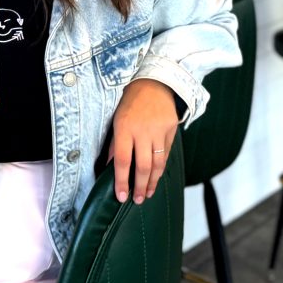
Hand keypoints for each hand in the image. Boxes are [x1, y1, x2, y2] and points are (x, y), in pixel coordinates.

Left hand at [110, 78, 178, 204]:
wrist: (154, 83)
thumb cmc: (130, 103)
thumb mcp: (116, 120)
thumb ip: (115, 145)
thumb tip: (111, 169)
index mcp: (124, 128)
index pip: (123, 161)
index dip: (122, 181)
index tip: (121, 196)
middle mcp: (143, 130)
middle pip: (143, 166)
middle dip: (140, 187)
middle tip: (138, 200)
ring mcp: (159, 130)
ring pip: (158, 163)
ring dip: (153, 182)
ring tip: (149, 193)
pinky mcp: (171, 128)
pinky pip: (167, 153)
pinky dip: (161, 167)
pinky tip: (157, 176)